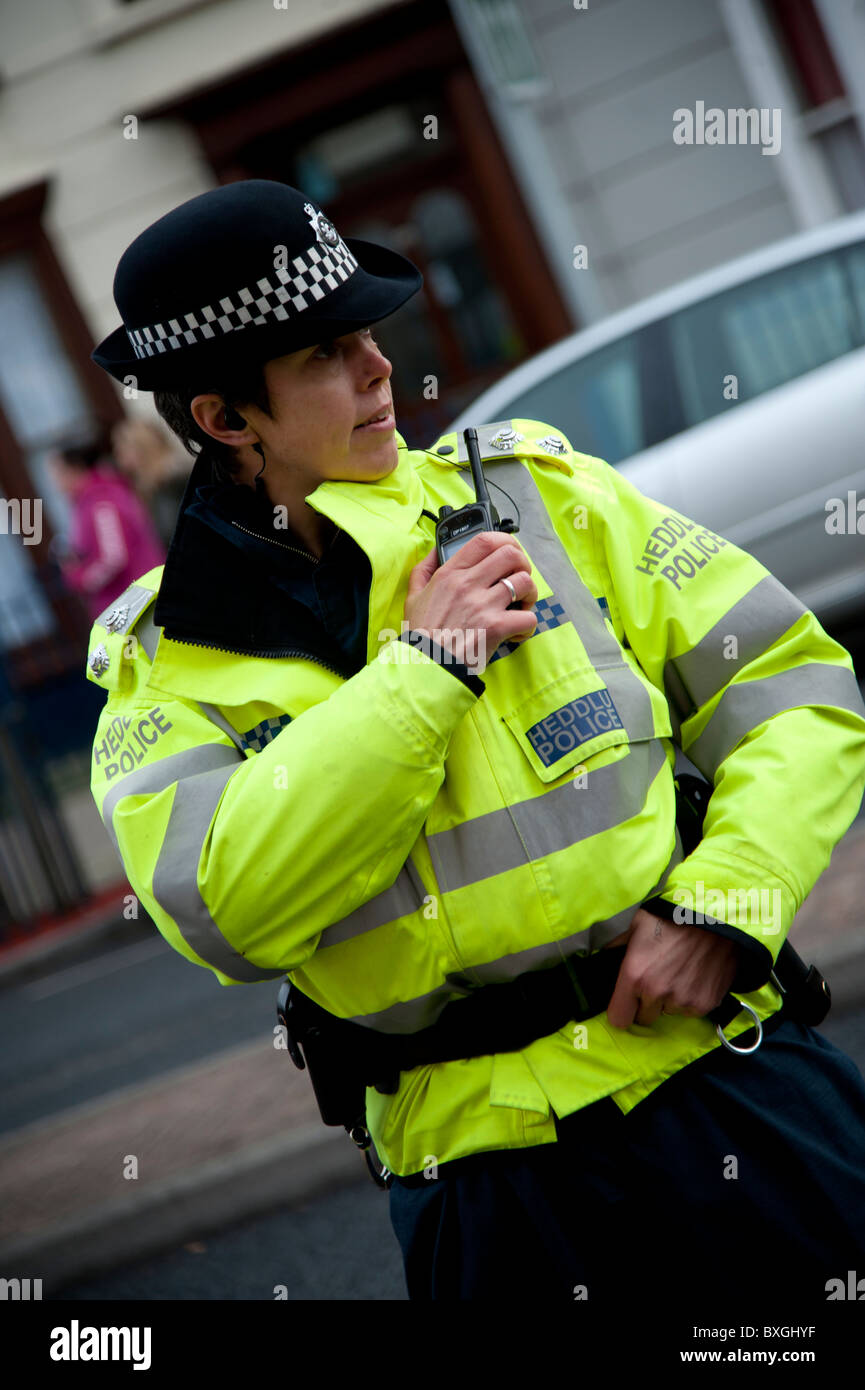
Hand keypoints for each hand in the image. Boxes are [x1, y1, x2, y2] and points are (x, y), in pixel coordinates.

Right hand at [404, 531, 538, 669]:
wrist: (425, 666)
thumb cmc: (421, 634)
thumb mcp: (414, 596)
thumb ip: (424, 569)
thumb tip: (435, 549)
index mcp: (450, 574)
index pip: (485, 540)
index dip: (506, 540)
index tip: (511, 551)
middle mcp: (468, 584)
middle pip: (511, 555)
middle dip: (523, 565)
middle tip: (519, 581)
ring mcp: (483, 605)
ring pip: (525, 582)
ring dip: (529, 594)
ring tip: (520, 607)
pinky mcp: (496, 627)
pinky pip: (528, 617)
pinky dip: (528, 626)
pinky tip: (515, 633)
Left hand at [603, 907, 739, 1028]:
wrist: (716, 916)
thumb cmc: (672, 916)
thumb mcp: (635, 923)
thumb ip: (613, 943)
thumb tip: (594, 953)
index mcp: (634, 975)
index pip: (618, 1019)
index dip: (621, 1009)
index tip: (626, 1000)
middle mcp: (658, 993)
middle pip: (644, 1018)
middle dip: (646, 1003)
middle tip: (656, 978)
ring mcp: (683, 1001)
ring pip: (668, 1013)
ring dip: (669, 1000)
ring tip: (677, 972)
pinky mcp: (706, 1004)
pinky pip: (690, 1011)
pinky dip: (690, 999)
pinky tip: (693, 975)